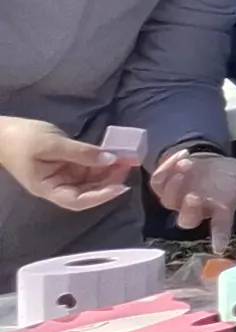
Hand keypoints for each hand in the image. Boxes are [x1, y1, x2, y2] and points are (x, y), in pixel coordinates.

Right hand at [0, 118, 136, 210]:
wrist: (2, 131)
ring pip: (90, 179)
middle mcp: (57, 185)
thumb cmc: (22, 139)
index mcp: (47, 187)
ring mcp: (62, 175)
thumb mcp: (52, 144)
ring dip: (108, 172)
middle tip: (127, 165)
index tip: (120, 187)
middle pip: (87, 191)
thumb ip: (81, 152)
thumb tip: (110, 159)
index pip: (77, 200)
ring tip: (124, 159)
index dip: (100, 196)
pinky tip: (113, 154)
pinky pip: (87, 167)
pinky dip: (101, 162)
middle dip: (109, 182)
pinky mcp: (66, 164)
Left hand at [149, 145, 235, 241]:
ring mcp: (177, 199)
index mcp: (219, 209)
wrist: (208, 163)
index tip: (219, 249)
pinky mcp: (163, 187)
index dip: (220, 236)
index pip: (221, 225)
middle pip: (188, 219)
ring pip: (169, 199)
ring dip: (176, 184)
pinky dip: (166, 169)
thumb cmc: (228, 177)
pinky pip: (159, 181)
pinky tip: (181, 156)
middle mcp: (197, 208)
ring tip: (187, 164)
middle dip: (190, 209)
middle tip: (195, 195)